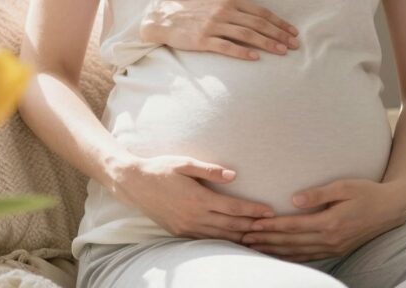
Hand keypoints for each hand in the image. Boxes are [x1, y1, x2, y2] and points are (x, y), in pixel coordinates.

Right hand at [111, 153, 276, 241]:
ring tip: (258, 237)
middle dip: (252, 226)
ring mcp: (186, 227)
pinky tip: (233, 241)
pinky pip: (206, 240)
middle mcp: (194, 217)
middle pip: (230, 226)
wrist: (134, 184)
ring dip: (240, 237)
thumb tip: (234, 175)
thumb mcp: (185, 163)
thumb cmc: (161, 169)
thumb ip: (210, 170)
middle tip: (271, 226)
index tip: (269, 211)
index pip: (233, 208)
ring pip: (220, 237)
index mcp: (198, 198)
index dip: (253, 210)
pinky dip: (223, 242)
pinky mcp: (180, 233)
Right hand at [139, 0, 299, 59]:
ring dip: (267, 43)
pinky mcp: (202, 40)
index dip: (279, 23)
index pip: (261, 13)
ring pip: (246, 35)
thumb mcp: (218, 4)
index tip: (293, 32)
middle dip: (279, 35)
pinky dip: (243, 52)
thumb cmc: (195, 12)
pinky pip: (226, 46)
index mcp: (230, 1)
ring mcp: (213, 25)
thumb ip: (238, 11)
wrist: (165, 18)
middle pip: (258, 24)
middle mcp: (224, 11)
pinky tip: (256, 58)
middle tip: (294, 45)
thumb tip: (262, 22)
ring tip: (281, 52)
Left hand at [238, 179, 405, 260]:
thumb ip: (318, 194)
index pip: (292, 227)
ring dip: (275, 251)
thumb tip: (293, 200)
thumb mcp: (344, 186)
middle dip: (266, 241)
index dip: (271, 227)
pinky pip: (308, 257)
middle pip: (291, 243)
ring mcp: (333, 247)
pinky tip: (279, 256)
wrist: (391, 208)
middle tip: (244, 239)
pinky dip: (291, 258)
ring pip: (297, 253)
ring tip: (255, 249)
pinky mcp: (337, 249)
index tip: (251, 224)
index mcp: (330, 223)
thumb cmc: (367, 191)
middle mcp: (330, 239)